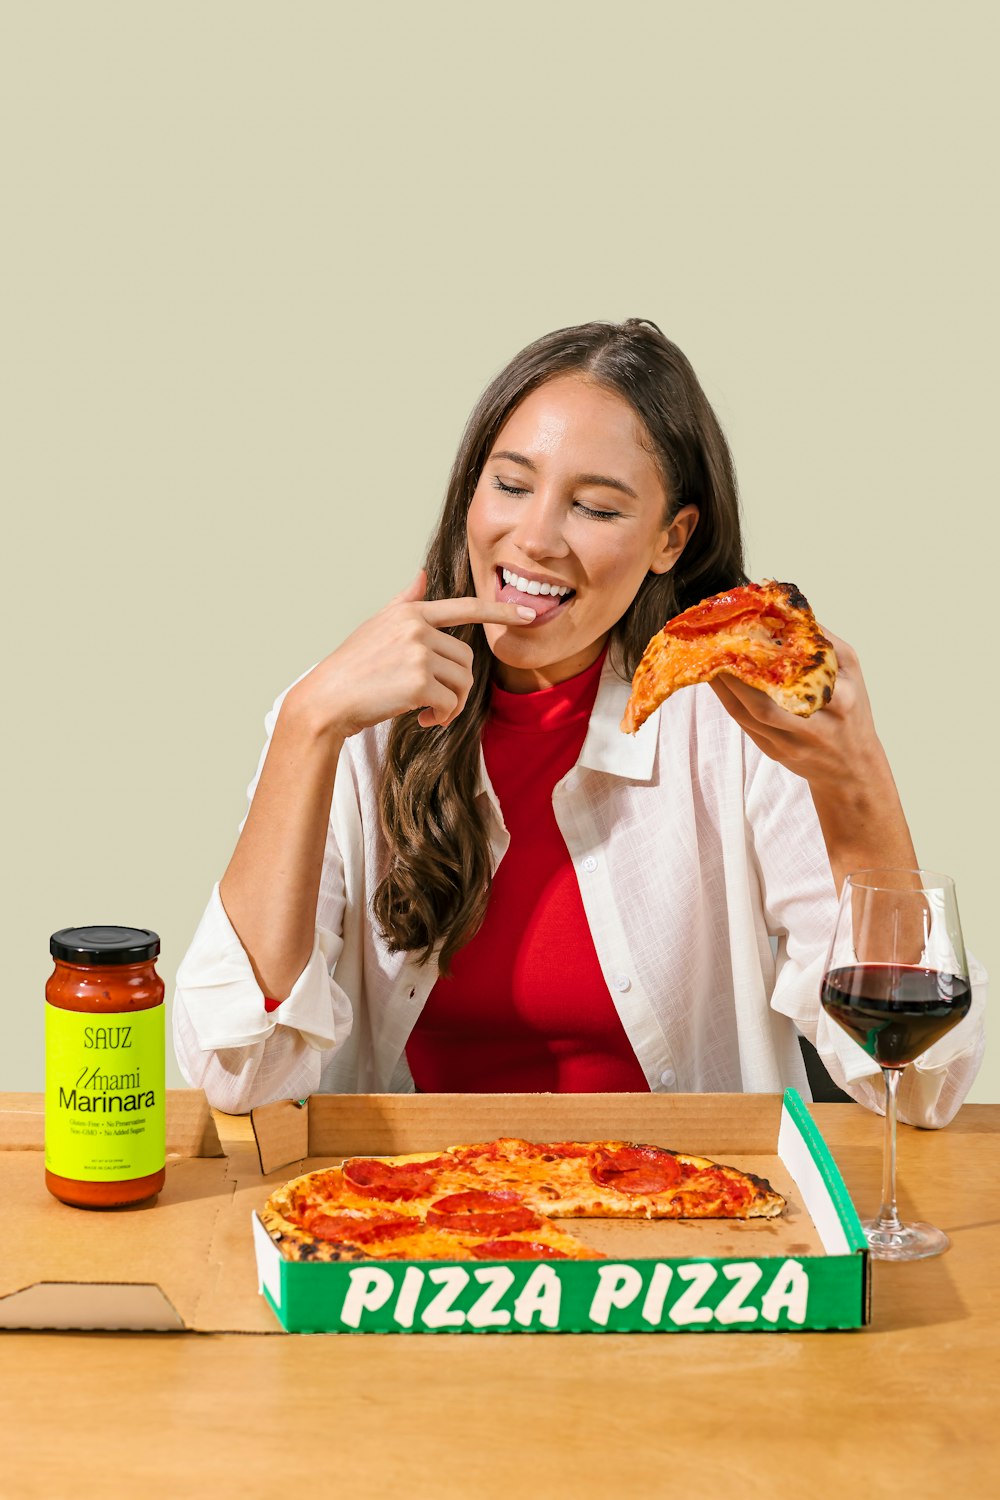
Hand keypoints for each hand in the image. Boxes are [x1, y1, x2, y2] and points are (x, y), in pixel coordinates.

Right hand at [283, 570, 536, 739]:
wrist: (326, 699)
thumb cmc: (351, 667)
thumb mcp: (376, 626)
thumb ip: (405, 602)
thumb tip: (421, 573)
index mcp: (411, 613)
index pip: (465, 608)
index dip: (501, 613)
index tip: (529, 615)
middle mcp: (417, 628)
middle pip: (467, 659)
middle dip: (457, 685)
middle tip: (435, 703)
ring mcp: (418, 654)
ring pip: (463, 682)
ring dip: (452, 705)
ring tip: (428, 713)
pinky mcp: (419, 683)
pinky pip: (451, 703)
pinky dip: (442, 718)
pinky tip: (422, 720)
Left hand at [708, 629, 883, 792]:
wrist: (853, 766)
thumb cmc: (852, 708)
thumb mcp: (851, 670)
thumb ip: (823, 641)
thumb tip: (787, 610)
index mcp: (838, 701)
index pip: (798, 678)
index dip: (767, 658)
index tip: (746, 631)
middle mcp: (813, 727)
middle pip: (763, 704)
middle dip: (734, 675)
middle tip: (715, 646)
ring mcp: (789, 744)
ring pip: (746, 715)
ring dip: (722, 686)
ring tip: (708, 659)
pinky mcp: (772, 752)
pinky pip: (743, 724)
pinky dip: (727, 699)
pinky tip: (717, 679)